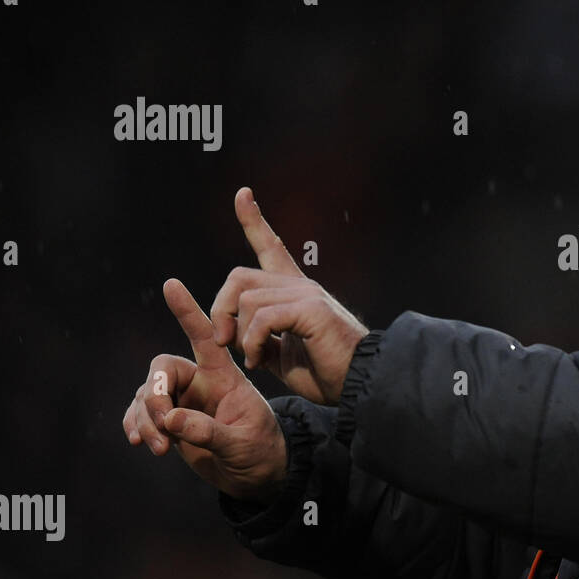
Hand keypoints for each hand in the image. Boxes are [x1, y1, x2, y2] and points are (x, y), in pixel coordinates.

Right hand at [122, 277, 287, 502]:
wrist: (257, 475)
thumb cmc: (260, 452)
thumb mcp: (243, 443)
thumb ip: (209, 432)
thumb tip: (171, 419)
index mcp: (224, 376)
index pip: (205, 337)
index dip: (188, 311)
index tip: (171, 284)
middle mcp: (200, 383)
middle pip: (163, 368)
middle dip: (154, 393)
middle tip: (163, 423)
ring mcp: (182, 401)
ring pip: (146, 394)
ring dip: (144, 418)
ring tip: (159, 447)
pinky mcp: (169, 421)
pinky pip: (140, 414)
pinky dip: (135, 424)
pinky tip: (138, 441)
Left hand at [209, 187, 368, 404]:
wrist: (358, 383)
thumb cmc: (325, 372)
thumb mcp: (281, 354)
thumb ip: (259, 338)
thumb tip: (233, 333)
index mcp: (294, 291)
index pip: (270, 246)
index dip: (253, 220)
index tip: (241, 194)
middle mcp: (300, 285)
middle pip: (238, 277)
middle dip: (221, 310)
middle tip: (224, 341)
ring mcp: (307, 294)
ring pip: (247, 300)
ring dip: (239, 335)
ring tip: (253, 357)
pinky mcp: (312, 309)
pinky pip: (263, 317)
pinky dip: (253, 342)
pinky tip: (260, 359)